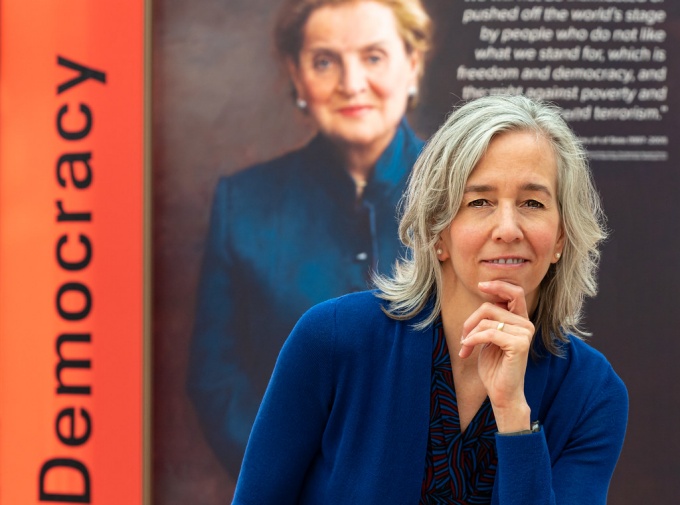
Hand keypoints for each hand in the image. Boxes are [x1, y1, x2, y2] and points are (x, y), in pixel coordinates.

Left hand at [459, 280, 533, 431]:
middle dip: (471, 320)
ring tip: (465, 347)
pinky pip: (488, 333)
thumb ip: (490, 320)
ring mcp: (525, 334)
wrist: (501, 393)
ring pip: (487, 320)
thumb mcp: (489, 338)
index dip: (498, 285)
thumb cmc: (494, 367)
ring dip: (469, 334)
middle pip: (491, 307)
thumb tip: (485, 300)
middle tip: (463, 337)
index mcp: (520, 321)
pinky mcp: (519, 344)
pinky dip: (472, 341)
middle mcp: (526, 324)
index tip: (481, 285)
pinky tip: (466, 351)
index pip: (515, 293)